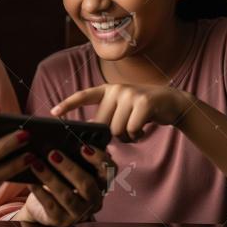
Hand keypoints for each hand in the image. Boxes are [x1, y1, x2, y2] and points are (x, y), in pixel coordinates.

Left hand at [13, 146, 113, 226]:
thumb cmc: (61, 178)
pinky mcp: (61, 221)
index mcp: (100, 182)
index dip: (99, 158)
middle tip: (53, 153)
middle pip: (87, 184)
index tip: (83, 146)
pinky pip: (51, 205)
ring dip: (51, 178)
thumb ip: (78, 143)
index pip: (110, 170)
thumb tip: (86, 122)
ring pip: (67, 196)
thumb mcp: (70, 162)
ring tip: (36, 163)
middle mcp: (94, 199)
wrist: (43, 206)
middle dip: (69, 167)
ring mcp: (79, 213)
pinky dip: (40, 191)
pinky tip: (30, 180)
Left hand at [51, 83, 193, 141]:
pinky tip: (144, 129)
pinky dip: (137, 136)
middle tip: (127, 129)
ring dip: (127, 137)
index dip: (67, 104)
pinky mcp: (144, 103)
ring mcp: (130, 94)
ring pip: (117, 130)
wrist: (172, 102)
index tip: (53, 113)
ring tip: (136, 127)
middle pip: (103, 124)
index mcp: (108, 90)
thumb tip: (90, 132)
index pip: (83, 96)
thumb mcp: (123, 108)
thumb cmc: (143, 110)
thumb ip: (107, 115)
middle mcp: (117, 89)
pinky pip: (131, 130)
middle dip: (113, 133)